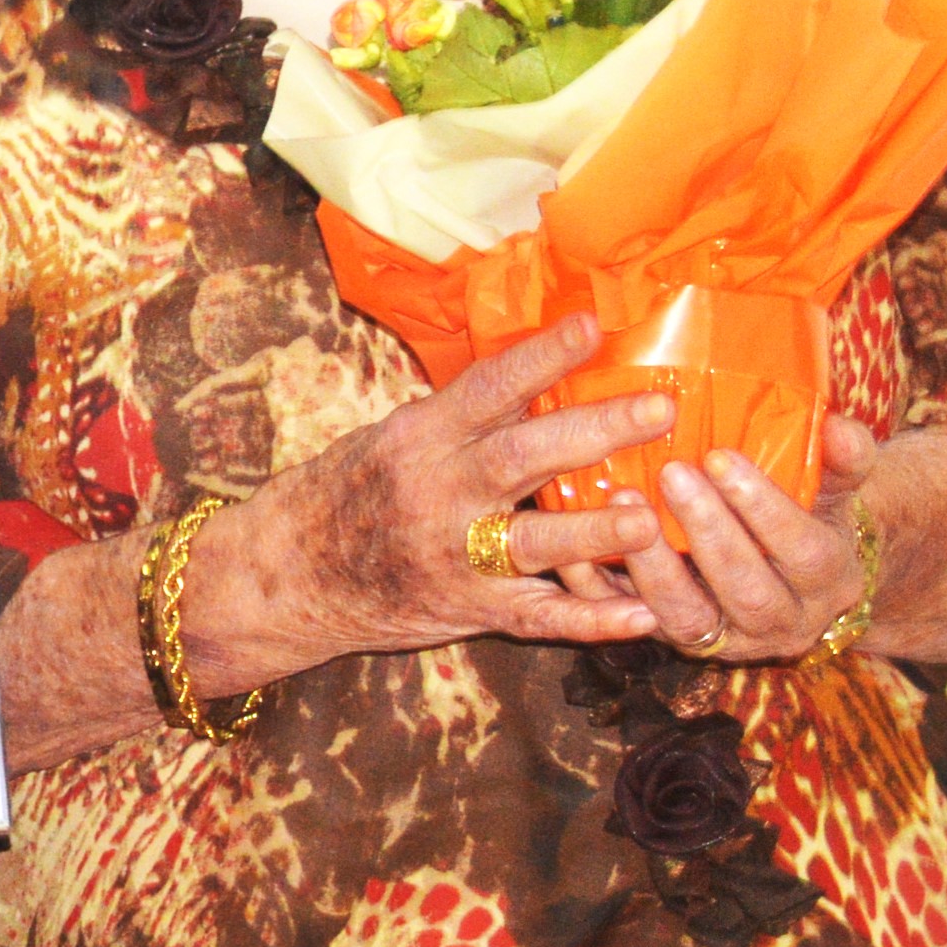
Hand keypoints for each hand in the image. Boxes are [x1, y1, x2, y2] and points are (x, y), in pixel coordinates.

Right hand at [184, 314, 675, 687]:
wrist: (287, 574)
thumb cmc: (345, 492)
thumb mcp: (391, 437)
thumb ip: (460, 417)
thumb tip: (539, 374)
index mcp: (419, 438)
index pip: (487, 388)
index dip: (541, 356)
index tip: (593, 326)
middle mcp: (436, 494)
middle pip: (521, 457)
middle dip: (593, 432)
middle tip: (659, 410)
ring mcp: (451, 557)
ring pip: (532, 542)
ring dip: (595, 533)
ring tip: (652, 519)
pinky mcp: (464, 609)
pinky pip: (535, 619)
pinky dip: (590, 620)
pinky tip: (642, 616)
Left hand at [570, 416, 882, 663]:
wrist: (796, 574)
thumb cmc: (812, 512)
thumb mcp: (836, 487)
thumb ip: (842, 459)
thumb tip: (839, 427)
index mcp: (829, 581)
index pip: (804, 552)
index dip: (764, 508)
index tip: (722, 457)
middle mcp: (781, 622)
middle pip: (746, 590)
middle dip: (707, 533)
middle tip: (671, 473)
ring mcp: (724, 639)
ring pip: (687, 619)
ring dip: (652, 566)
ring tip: (623, 503)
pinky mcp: (673, 640)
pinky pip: (630, 626)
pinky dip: (599, 592)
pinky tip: (574, 549)